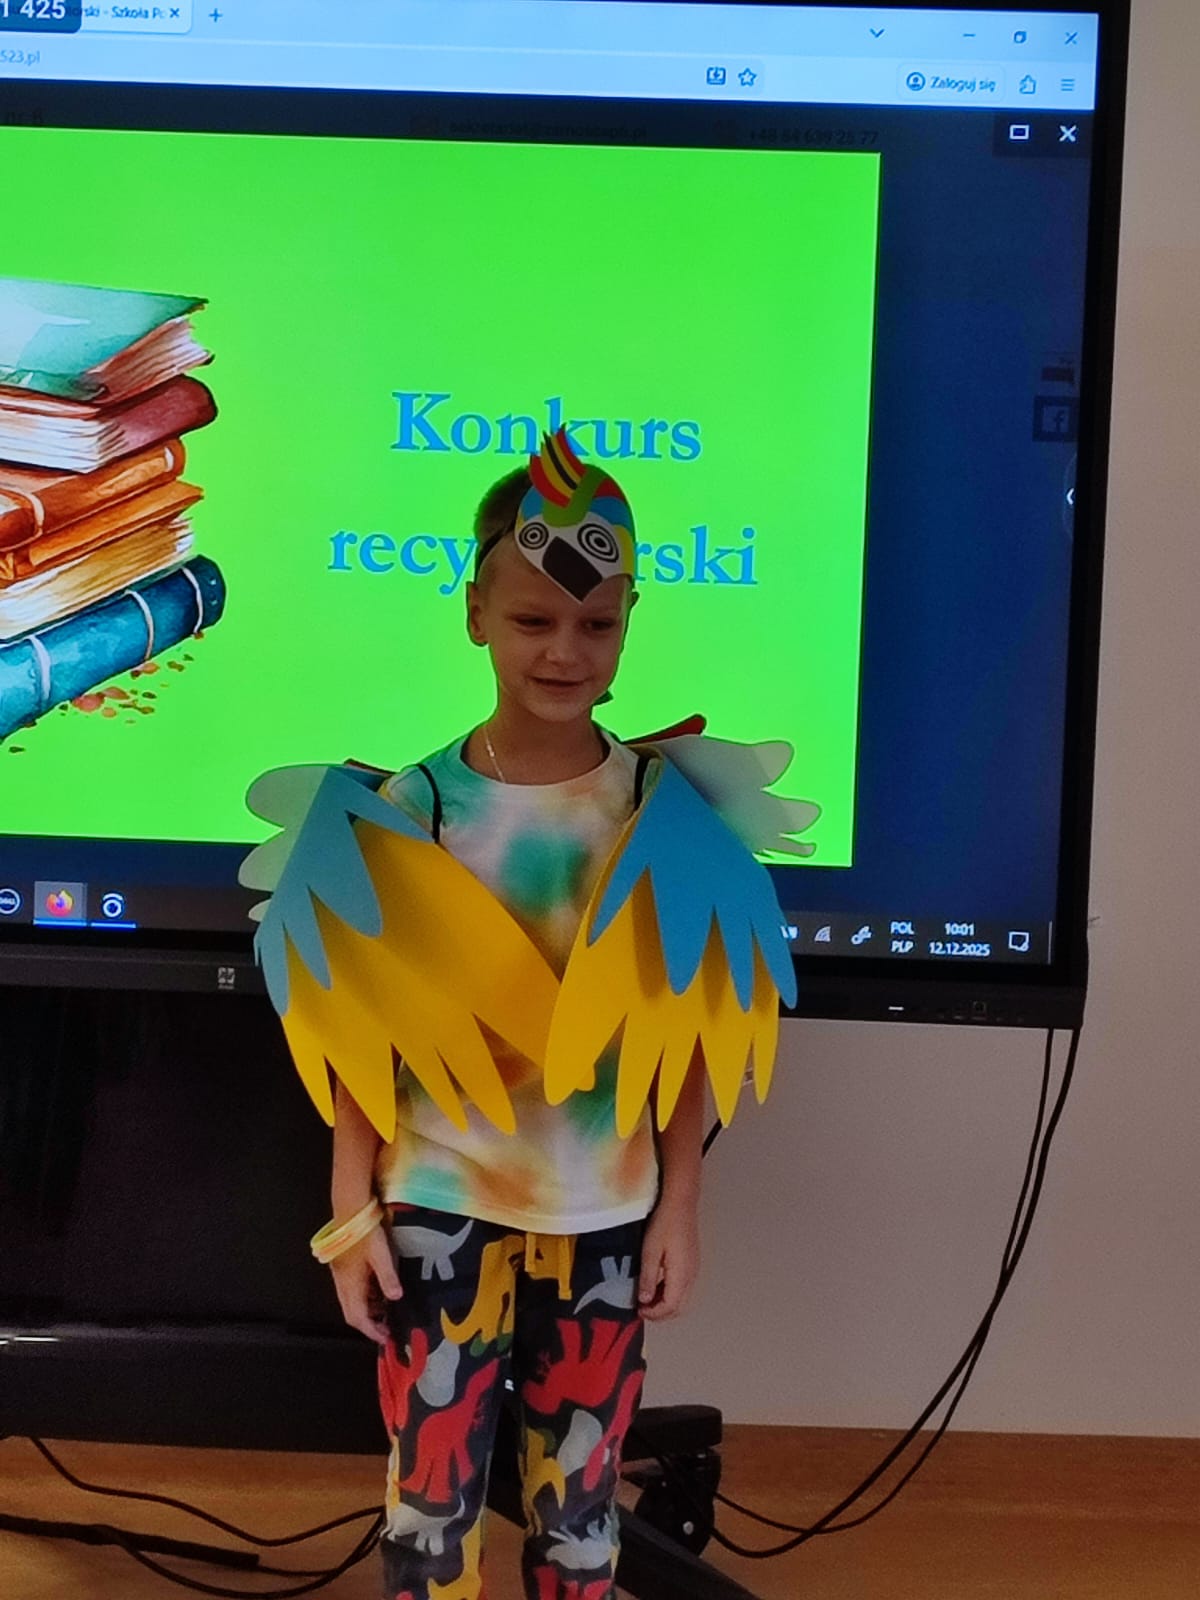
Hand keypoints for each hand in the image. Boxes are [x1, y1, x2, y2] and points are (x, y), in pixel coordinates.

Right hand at [330, 1223, 402, 1345]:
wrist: (350, 1209)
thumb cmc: (367, 1232)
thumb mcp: (381, 1254)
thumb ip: (388, 1277)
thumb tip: (396, 1298)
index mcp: (350, 1283)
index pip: (357, 1316)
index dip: (370, 1330)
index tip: (384, 1339)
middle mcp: (342, 1282)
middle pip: (351, 1312)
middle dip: (368, 1324)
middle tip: (386, 1329)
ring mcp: (340, 1274)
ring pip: (350, 1301)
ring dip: (366, 1310)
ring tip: (385, 1312)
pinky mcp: (342, 1266)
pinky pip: (351, 1290)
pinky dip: (364, 1297)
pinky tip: (377, 1291)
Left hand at [638, 1193, 699, 1321]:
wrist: (680, 1203)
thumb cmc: (665, 1223)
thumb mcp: (650, 1251)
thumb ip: (648, 1277)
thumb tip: (645, 1299)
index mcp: (681, 1275)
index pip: (670, 1307)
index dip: (654, 1314)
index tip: (639, 1311)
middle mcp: (691, 1275)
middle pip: (679, 1307)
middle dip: (661, 1314)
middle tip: (643, 1310)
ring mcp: (693, 1269)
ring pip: (682, 1298)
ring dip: (665, 1304)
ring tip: (647, 1298)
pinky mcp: (691, 1262)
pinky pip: (683, 1286)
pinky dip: (670, 1293)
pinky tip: (657, 1284)